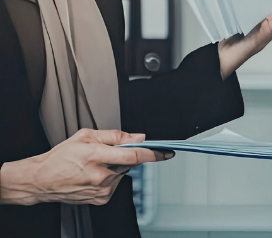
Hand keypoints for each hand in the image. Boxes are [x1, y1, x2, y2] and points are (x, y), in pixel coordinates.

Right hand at [0, 129, 172, 205]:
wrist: (41, 180)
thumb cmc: (60, 157)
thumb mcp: (85, 136)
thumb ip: (115, 135)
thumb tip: (138, 137)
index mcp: (96, 156)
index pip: (133, 156)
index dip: (153, 153)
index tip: (167, 152)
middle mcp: (100, 175)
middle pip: (128, 163)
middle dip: (124, 156)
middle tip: (106, 154)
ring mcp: (101, 189)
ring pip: (122, 173)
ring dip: (115, 167)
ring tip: (93, 166)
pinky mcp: (101, 199)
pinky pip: (116, 184)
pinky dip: (110, 178)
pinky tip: (93, 176)